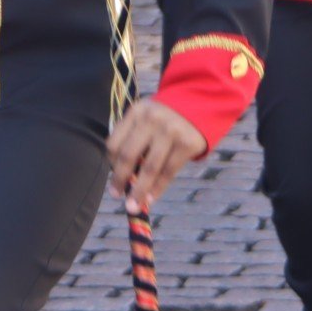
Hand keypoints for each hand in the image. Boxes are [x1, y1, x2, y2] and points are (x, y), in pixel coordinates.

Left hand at [106, 99, 207, 214]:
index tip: (113, 177)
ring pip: (150, 168)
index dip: (112, 163)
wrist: (199, 104)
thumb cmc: (164, 118)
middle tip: (116, 196)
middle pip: (128, 155)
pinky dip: (158, 189)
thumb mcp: (146, 117)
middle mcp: (151, 119)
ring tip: (133, 206)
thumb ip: (133, 139)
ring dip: (139, 191)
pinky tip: (151, 198)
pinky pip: (168, 172)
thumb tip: (123, 177)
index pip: (115, 142)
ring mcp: (171, 131)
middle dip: (120, 179)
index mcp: (136, 112)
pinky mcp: (187, 143)